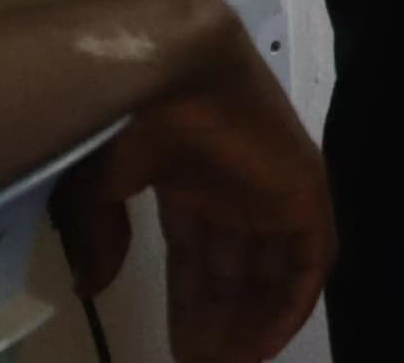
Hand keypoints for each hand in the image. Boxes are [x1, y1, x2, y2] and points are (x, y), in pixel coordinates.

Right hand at [50, 10, 330, 362]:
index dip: (189, 303)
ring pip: (273, 268)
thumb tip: (93, 286)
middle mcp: (237, 186)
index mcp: (191, 180)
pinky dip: (293, 303)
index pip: (197, 255)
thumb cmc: (125, 122)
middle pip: (237, 267)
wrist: (171, 69)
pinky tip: (264, 345)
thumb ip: (99, 236)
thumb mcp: (95, 188)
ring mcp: (272, 187)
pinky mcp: (304, 190)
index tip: (179, 350)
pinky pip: (310, 260)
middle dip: (220, 318)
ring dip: (255, 319)